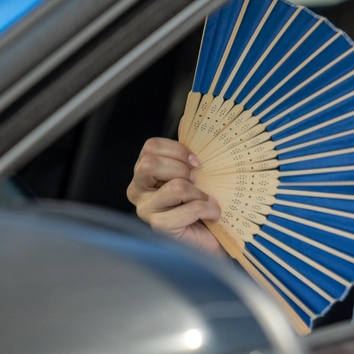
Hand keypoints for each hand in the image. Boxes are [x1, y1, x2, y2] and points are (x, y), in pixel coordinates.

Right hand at [127, 137, 222, 256]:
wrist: (215, 236)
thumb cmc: (204, 202)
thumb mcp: (199, 171)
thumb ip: (190, 147)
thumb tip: (187, 117)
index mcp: (145, 172)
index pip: (151, 147)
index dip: (178, 150)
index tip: (198, 162)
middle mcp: (139, 190)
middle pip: (150, 164)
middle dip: (182, 169)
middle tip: (198, 181)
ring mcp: (146, 210)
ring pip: (175, 186)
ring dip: (200, 193)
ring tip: (206, 201)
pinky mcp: (159, 227)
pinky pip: (188, 208)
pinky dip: (207, 209)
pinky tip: (212, 215)